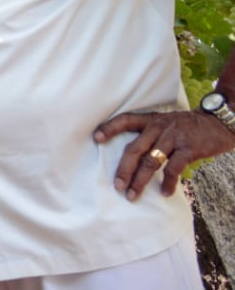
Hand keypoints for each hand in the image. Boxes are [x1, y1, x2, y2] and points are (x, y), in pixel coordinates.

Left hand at [94, 109, 234, 200]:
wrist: (219, 122)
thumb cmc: (189, 126)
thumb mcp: (167, 122)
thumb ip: (151, 133)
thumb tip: (133, 156)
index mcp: (152, 120)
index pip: (126, 120)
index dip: (110, 127)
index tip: (96, 138)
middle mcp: (159, 127)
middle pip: (134, 148)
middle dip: (123, 169)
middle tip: (117, 186)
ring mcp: (174, 138)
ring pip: (151, 162)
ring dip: (140, 181)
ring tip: (132, 195)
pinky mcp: (189, 149)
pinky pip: (174, 169)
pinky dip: (168, 183)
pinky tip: (164, 192)